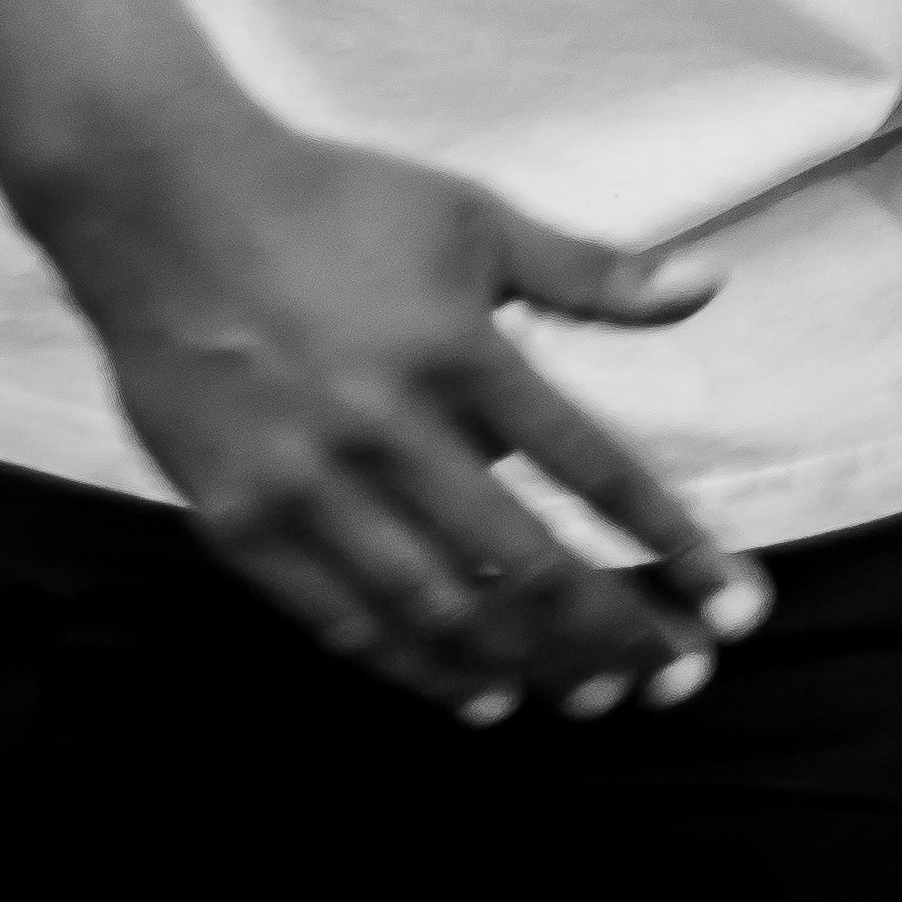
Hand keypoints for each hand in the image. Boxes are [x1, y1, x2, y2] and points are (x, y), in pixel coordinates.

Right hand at [52, 102, 770, 726]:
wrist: (164, 206)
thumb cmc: (337, 205)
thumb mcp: (473, 219)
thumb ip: (590, 273)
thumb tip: (709, 285)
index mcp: (458, 349)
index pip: (591, 468)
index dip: (671, 543)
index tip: (736, 604)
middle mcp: (389, 429)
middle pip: (524, 564)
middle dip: (615, 630)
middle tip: (682, 678)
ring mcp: (309, 486)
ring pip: (438, 611)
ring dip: (528, 665)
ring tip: (597, 695)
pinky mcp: (240, 524)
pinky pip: (343, 623)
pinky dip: (418, 668)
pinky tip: (480, 695)